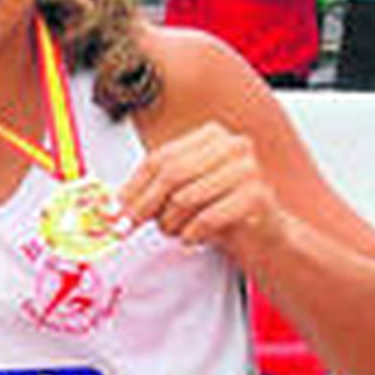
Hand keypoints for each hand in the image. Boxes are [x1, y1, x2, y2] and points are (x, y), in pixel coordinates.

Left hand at [118, 122, 286, 260]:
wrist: (263, 235)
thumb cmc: (219, 210)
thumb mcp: (179, 194)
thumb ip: (148, 193)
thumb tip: (111, 208)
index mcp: (209, 135)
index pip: (158, 159)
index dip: (132, 187)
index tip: (113, 211)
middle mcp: (231, 145)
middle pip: (171, 174)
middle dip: (144, 205)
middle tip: (127, 227)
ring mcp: (248, 168)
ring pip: (186, 197)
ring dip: (171, 223)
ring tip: (174, 232)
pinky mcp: (257, 196)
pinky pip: (208, 217)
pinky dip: (193, 233)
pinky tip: (192, 239)